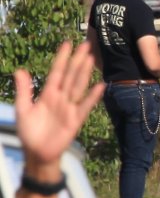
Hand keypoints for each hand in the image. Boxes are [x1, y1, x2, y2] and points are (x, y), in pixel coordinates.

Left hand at [14, 41, 103, 172]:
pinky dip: (93, 96)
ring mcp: (69, 108)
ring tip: (91, 58)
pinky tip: (100, 85)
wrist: (37, 153)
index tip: (67, 44)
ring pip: (78, 86)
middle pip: (70, 75)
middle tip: (86, 44)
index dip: (61, 58)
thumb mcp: (22, 108)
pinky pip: (85, 106)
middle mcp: (60, 98)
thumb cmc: (29, 132)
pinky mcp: (75, 120)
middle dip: (77, 60)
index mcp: (47, 94)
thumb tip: (20, 70)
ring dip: (84, 72)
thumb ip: (23, 90)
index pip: (56, 72)